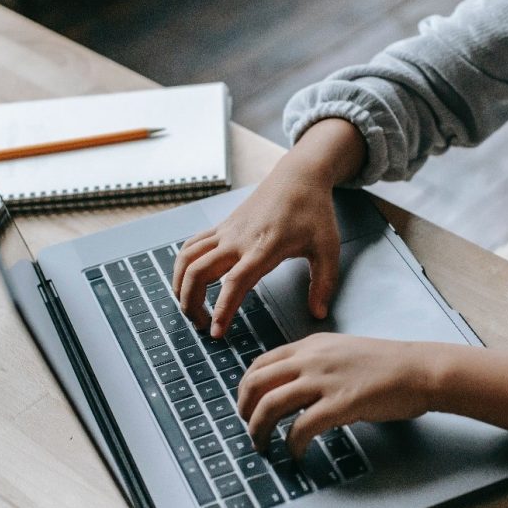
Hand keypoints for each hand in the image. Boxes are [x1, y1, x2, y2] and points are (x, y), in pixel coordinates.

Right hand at [172, 163, 341, 337]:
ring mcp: (226, 232)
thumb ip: (323, 283)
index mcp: (264, 248)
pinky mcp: (222, 226)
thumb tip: (318, 313)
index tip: (217, 331)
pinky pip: (191, 245)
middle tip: (202, 325)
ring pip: (187, 258)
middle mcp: (238, 240)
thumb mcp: (328, 249)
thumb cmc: (314, 211)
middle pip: (198, 272)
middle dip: (191, 303)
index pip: (235, 283)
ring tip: (189, 307)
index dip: (222, 309)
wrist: (298, 177)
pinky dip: (182, 265)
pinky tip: (187, 281)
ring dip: (180, 285)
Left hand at [236, 333, 434, 458]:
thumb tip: (292, 391)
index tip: (245, 406)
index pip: (260, 363)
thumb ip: (314, 365)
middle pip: (257, 383)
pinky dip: (292, 444)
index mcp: (310, 345)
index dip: (245, 388)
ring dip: (259, 430)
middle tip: (248, 429)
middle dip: (244, 410)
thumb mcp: (341, 352)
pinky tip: (296, 453)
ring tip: (263, 446)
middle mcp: (311, 359)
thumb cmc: (386, 365)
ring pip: (270, 405)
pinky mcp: (340, 403)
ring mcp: (324, 380)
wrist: (418, 370)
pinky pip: (301, 427)